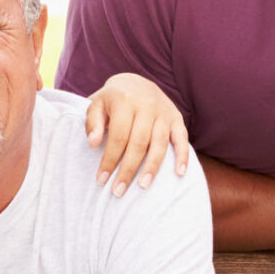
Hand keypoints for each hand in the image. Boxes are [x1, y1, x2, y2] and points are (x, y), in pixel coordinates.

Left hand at [85, 73, 190, 196]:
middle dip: (128, 169)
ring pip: (160, 143)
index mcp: (125, 101)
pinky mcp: (176, 118)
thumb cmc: (111, 101)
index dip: (110, 159)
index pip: (118, 136)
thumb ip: (92, 123)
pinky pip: (182, 138)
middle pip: (139, 143)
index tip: (102, 179)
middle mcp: (146, 105)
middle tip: (118, 191)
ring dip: (152, 167)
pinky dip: (182, 156)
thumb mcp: (96, 105)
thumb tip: (93, 144)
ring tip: (143, 186)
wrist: (135, 82)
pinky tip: (179, 174)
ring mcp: (164, 112)